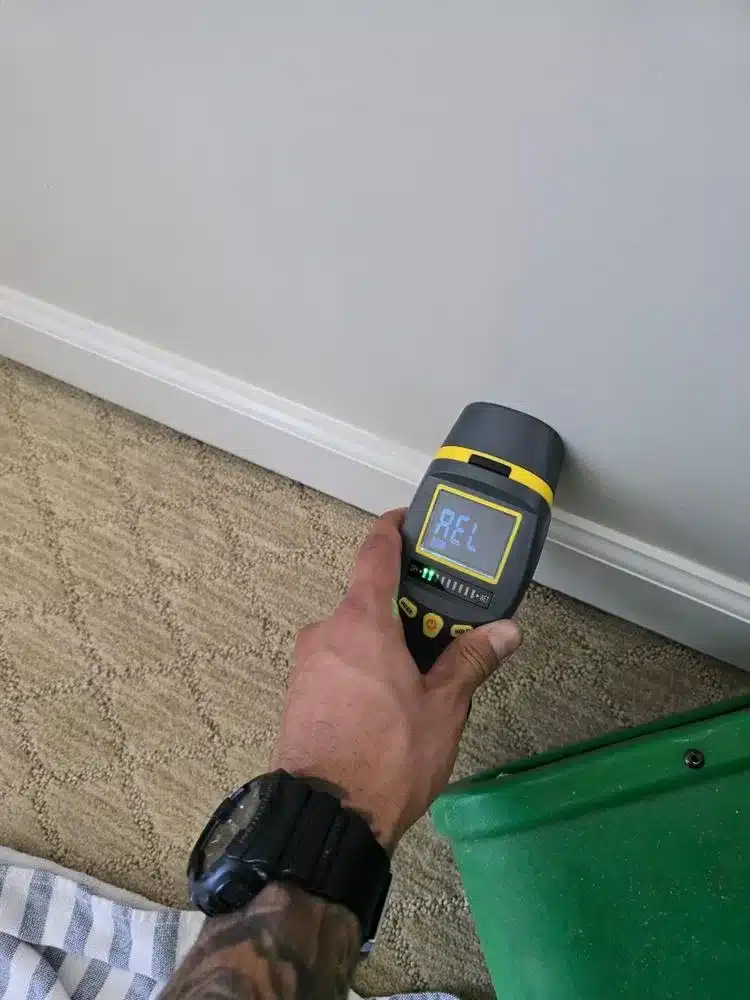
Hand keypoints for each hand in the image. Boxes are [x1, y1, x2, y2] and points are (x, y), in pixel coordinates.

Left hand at [271, 509, 520, 850]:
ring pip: (353, 636)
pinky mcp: (299, 694)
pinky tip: (387, 703)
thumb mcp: (442, 707)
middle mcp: (326, 632)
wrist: (325, 818)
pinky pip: (337, 664)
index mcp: (362, 621)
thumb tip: (505, 632)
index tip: (406, 520)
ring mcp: (307, 664)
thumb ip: (470, 661)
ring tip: (420, 677)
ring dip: (383, 643)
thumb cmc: (385, 757)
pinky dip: (362, 668)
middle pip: (368, 600)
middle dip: (404, 609)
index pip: (375, 552)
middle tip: (442, 628)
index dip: (392, 530)